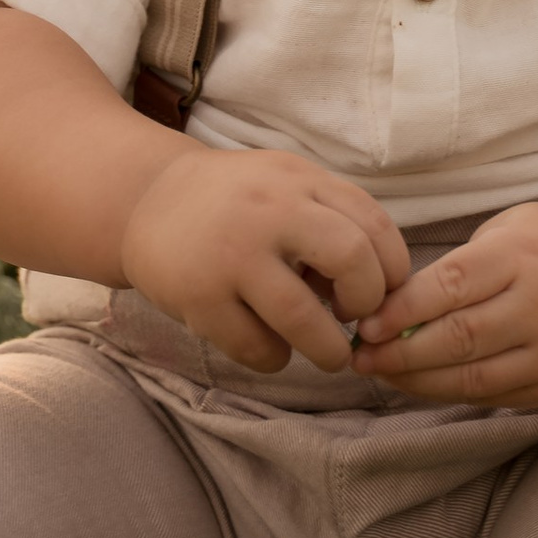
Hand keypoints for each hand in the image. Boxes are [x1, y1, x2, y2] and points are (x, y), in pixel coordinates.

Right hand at [121, 144, 411, 373]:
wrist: (144, 201)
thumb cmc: (235, 202)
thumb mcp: (285, 185)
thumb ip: (331, 219)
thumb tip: (380, 290)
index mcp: (299, 179)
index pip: (373, 223)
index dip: (392, 269)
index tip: (381, 292)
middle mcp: (269, 210)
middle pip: (351, 260)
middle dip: (368, 303)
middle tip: (354, 318)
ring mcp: (231, 255)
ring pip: (302, 318)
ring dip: (327, 349)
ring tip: (327, 354)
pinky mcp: (199, 297)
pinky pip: (256, 347)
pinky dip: (276, 358)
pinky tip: (271, 347)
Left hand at [351, 200, 537, 409]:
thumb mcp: (515, 227)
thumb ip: (462, 262)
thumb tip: (396, 303)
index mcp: (524, 255)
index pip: (451, 286)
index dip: (402, 311)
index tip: (366, 321)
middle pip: (457, 339)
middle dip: (399, 352)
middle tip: (360, 355)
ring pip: (472, 379)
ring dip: (417, 381)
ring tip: (381, 373)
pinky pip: (494, 397)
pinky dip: (451, 393)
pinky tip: (421, 383)